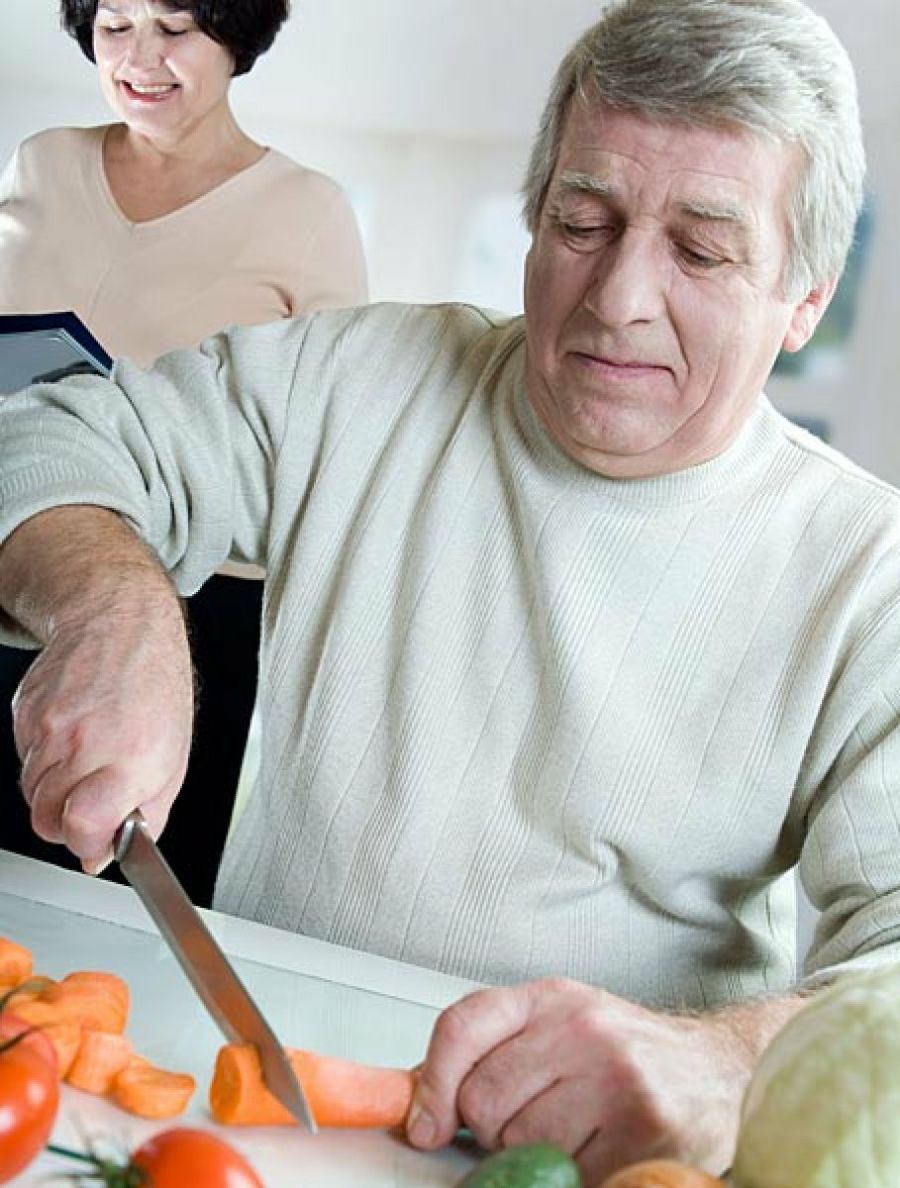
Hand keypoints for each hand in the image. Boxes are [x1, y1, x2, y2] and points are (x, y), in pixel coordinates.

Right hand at [13, 594, 193, 872]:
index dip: (86, 842)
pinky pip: (24, 759)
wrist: (121, 624)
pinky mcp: (24, 712)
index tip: (98, 839)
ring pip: (31, 793)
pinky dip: (45, 758)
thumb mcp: (174, 757)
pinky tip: (74, 732)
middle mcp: (86, 741)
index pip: (82, 824)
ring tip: (88, 758)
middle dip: (66, 822)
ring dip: (56, 789)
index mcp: (131, 757)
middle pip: (45, 819)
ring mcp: (49, 726)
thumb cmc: (155, 688)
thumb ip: (145, 814)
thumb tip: (104, 855)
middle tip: (93, 801)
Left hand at [407, 977, 775, 1184]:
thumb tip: (420, 1103)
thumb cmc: (628, 1055)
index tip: (426, 1127)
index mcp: (552, 997)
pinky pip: (572, 1177)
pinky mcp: (647, 1130)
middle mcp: (583, 1027)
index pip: (462, 1026)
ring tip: (582, 1134)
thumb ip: (493, 1052)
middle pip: (484, 1101)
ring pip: (525, 1144)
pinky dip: (580, 1177)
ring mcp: (617, 1077)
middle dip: (500, 1128)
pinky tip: (604, 1153)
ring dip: (544, 1156)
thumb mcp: (557, 1030)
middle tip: (542, 1120)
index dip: (431, 1083)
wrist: (719, 1071)